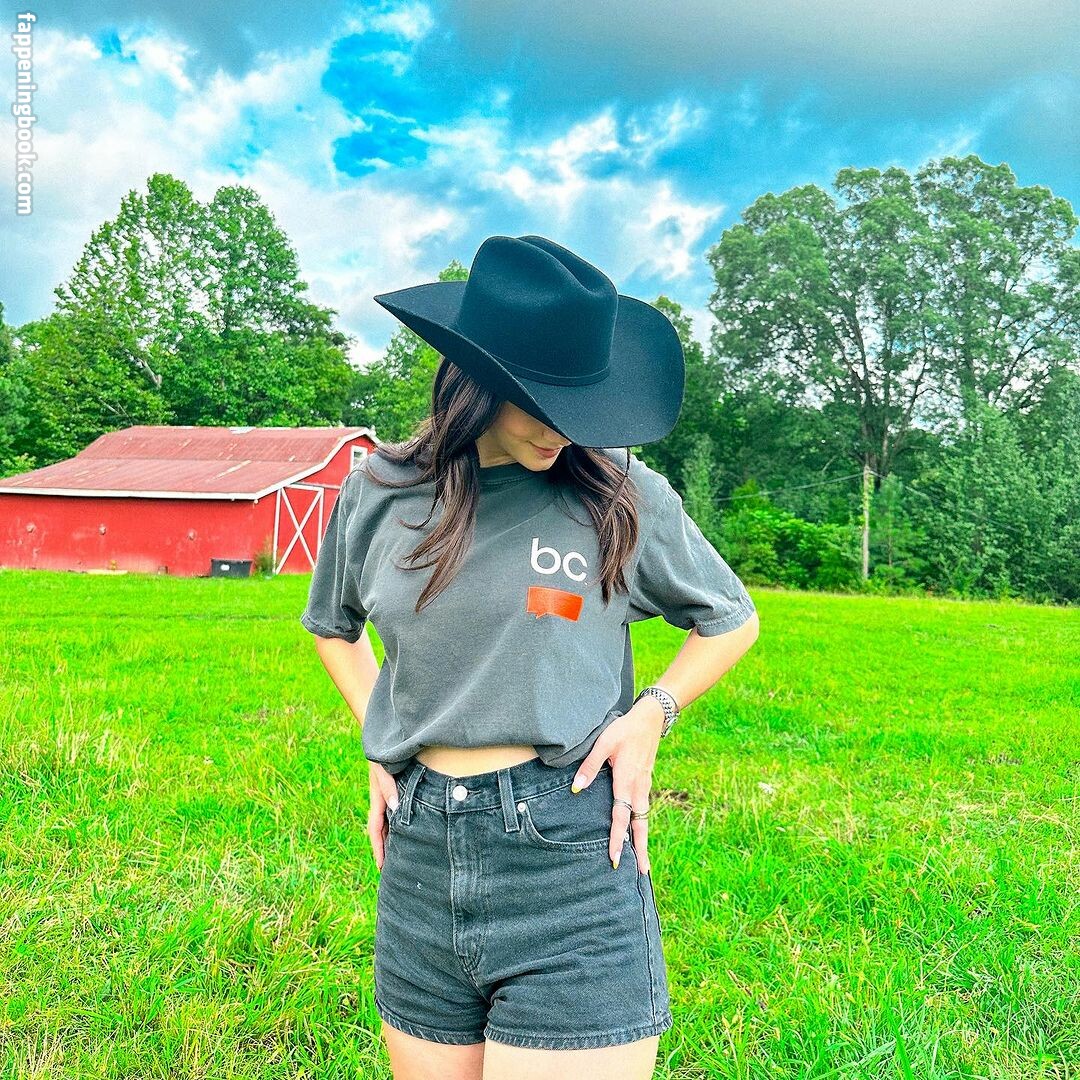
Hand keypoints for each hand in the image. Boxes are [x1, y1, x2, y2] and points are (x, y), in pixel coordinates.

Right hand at [368, 761, 399, 872]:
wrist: (387, 739)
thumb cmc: (384, 753)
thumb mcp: (384, 769)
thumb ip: (388, 787)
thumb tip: (394, 807)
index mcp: (377, 799)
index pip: (375, 829)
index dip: (378, 848)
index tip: (381, 866)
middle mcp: (382, 800)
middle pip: (382, 830)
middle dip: (385, 849)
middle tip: (391, 870)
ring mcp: (389, 796)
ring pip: (390, 823)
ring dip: (393, 839)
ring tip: (401, 856)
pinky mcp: (397, 790)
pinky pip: (398, 812)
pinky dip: (401, 824)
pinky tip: (410, 830)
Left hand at [569, 698, 664, 873]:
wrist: (650, 719)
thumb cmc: (624, 730)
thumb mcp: (604, 743)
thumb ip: (590, 766)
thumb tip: (577, 787)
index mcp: (626, 781)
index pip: (621, 816)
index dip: (617, 838)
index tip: (616, 856)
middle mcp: (638, 788)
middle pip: (640, 825)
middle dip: (640, 849)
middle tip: (642, 873)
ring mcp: (645, 786)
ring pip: (644, 819)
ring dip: (643, 839)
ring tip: (643, 861)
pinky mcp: (646, 782)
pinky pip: (644, 809)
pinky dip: (643, 824)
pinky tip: (639, 832)